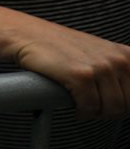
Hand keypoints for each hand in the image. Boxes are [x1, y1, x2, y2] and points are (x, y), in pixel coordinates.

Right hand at [12, 24, 129, 119]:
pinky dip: (82, 112)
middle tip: (95, 107)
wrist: (28, 35)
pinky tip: (74, 105)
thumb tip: (126, 101)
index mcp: (126, 55)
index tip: (114, 105)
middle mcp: (117, 60)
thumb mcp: (100, 54)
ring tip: (84, 105)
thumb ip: (119, 73)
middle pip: (127, 104)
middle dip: (111, 111)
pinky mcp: (81, 76)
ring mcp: (100, 67)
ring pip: (111, 109)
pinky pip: (89, 108)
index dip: (126, 105)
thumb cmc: (60, 47)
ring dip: (96, 113)